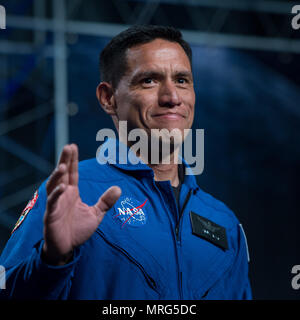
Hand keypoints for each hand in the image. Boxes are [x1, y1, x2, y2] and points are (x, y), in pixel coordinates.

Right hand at [42, 144, 120, 264]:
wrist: (67, 248)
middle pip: (62, 175)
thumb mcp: (96, 214)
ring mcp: (56, 204)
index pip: (72, 173)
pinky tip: (62, 187)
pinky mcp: (51, 216)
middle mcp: (63, 195)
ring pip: (54, 186)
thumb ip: (105, 201)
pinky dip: (56, 195)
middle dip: (64, 160)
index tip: (73, 146)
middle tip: (68, 146)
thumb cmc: (78, 230)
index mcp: (72, 193)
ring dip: (57, 175)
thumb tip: (119, 188)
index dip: (72, 160)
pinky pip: (53, 203)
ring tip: (63, 165)